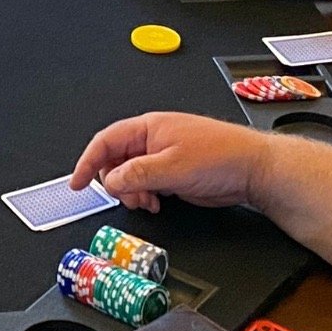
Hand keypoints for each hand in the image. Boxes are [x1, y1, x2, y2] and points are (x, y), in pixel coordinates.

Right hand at [72, 112, 270, 212]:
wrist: (253, 169)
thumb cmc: (221, 156)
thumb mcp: (172, 167)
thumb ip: (137, 173)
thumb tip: (111, 180)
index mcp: (148, 127)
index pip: (106, 141)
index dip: (88, 162)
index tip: (78, 183)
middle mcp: (153, 139)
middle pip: (116, 161)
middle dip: (117, 183)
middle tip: (129, 198)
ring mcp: (163, 156)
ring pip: (131, 175)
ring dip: (133, 192)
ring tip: (148, 202)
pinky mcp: (174, 171)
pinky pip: (147, 183)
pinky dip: (146, 195)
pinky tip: (158, 202)